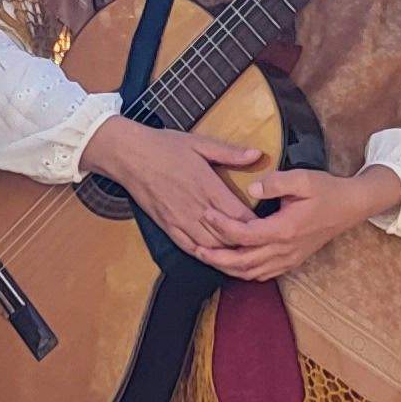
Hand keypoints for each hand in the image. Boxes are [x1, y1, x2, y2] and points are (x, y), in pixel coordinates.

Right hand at [83, 117, 260, 258]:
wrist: (129, 156)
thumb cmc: (165, 146)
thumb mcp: (200, 143)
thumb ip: (230, 153)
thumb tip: (258, 154)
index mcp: (208, 186)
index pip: (239, 214)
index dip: (257, 225)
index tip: (271, 226)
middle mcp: (196, 207)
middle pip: (228, 235)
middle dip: (247, 244)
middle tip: (264, 247)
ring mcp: (180, 220)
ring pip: (210, 246)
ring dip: (228, 253)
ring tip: (245, 257)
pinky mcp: (167, 226)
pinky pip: (189, 247)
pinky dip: (205, 255)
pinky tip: (216, 258)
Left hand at [198, 167, 396, 282]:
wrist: (351, 207)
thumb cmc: (326, 190)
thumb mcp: (303, 178)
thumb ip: (275, 183)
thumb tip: (250, 189)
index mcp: (284, 229)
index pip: (244, 235)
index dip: (221, 226)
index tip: (205, 213)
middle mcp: (285, 250)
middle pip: (242, 263)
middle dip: (216, 257)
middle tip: (195, 247)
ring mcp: (288, 259)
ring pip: (251, 273)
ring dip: (227, 268)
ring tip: (208, 257)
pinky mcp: (291, 261)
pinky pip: (263, 274)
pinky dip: (243, 272)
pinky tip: (232, 263)